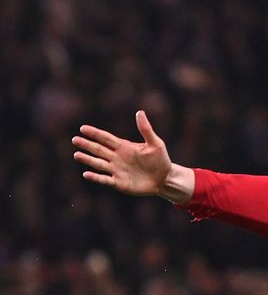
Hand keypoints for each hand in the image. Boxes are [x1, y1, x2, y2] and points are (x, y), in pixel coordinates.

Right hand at [72, 110, 194, 202]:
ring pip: (98, 164)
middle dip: (87, 145)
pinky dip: (96, 177)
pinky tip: (86, 174)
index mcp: (124, 147)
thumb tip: (139, 112)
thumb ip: (146, 129)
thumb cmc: (160, 160)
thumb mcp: (155, 144)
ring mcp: (117, 170)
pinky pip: (105, 179)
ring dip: (88, 159)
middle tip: (75, 139)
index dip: (95, 133)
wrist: (164, 179)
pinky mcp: (119, 183)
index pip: (106, 138)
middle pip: (99, 149)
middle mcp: (117, 157)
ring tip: (77, 154)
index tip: (83, 128)